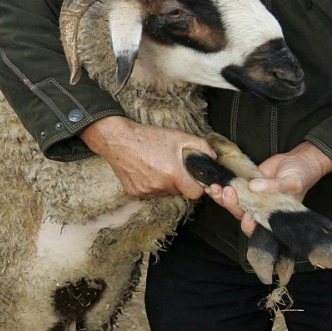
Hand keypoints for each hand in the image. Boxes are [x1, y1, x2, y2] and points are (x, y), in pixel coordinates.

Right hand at [82, 116, 207, 199]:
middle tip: (173, 166)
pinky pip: (150, 193)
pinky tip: (147, 170)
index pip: (195, 193)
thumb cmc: (148, 137)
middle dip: (180, 182)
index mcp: (173, 174)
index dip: (197, 187)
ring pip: (164, 193)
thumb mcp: (178, 136)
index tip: (194, 179)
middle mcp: (160, 186)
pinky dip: (152, 184)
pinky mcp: (135, 192)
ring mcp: (146, 191)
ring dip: (165, 184)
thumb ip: (200, 146)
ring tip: (158, 166)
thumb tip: (213, 157)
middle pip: (179, 192)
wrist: (118, 139)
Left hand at [206, 141, 331, 235]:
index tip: (246, 216)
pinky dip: (222, 187)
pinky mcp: (247, 183)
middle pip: (240, 213)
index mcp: (272, 215)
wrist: (299, 161)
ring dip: (222, 197)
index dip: (248, 225)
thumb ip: (274, 186)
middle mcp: (260, 208)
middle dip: (231, 205)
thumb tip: (254, 187)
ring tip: (216, 188)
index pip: (257, 228)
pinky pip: (233, 187)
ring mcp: (252, 196)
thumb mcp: (291, 183)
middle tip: (228, 191)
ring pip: (233, 202)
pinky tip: (213, 183)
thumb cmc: (301, 177)